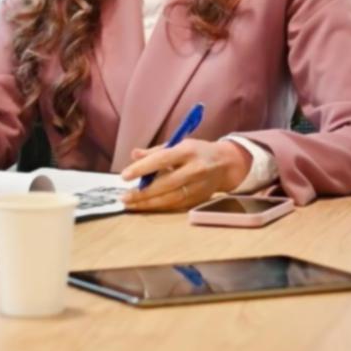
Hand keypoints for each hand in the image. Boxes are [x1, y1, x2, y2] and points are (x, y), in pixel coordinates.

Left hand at [118, 139, 249, 211]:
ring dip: (149, 203)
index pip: (162, 159)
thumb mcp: (178, 144)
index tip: (124, 176)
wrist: (226, 164)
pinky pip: (176, 205)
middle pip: (166, 183)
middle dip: (143, 192)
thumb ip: (155, 151)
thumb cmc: (196, 151)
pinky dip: (159, 207)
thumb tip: (134, 155)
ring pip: (171, 198)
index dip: (142, 168)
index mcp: (188, 151)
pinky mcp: (199, 199)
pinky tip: (145, 206)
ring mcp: (199, 186)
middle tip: (124, 197)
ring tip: (131, 204)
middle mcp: (195, 169)